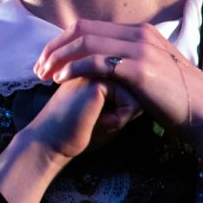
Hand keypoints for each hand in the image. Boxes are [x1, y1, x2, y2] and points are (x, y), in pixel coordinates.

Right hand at [0, 76, 139, 202]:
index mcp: (97, 66)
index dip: (124, 107)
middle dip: (125, 110)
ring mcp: (96, 68)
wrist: (51, 140)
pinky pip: (132, 102)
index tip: (96, 115)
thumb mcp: (107, 109)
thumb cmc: (78, 130)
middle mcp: (97, 62)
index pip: (134, 84)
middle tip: (95, 117)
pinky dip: (120, 118)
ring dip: (123, 114)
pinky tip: (98, 120)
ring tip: (96, 118)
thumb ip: (126, 94)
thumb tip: (152, 93)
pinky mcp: (98, 79)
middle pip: (138, 87)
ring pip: (138, 94)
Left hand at [34, 19, 202, 140]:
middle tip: (38, 67)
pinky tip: (61, 80)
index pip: (87, 27)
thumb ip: (127, 58)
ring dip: (59, 58)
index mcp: (137, 31)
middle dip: (54, 47)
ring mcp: (140, 49)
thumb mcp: (150, 68)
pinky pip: (96, 63)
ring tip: (43, 74)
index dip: (61, 41)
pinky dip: (74, 68)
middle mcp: (137, 34)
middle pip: (81, 30)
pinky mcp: (140, 69)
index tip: (46, 59)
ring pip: (85, 43)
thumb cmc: (175, 97)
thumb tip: (100, 59)